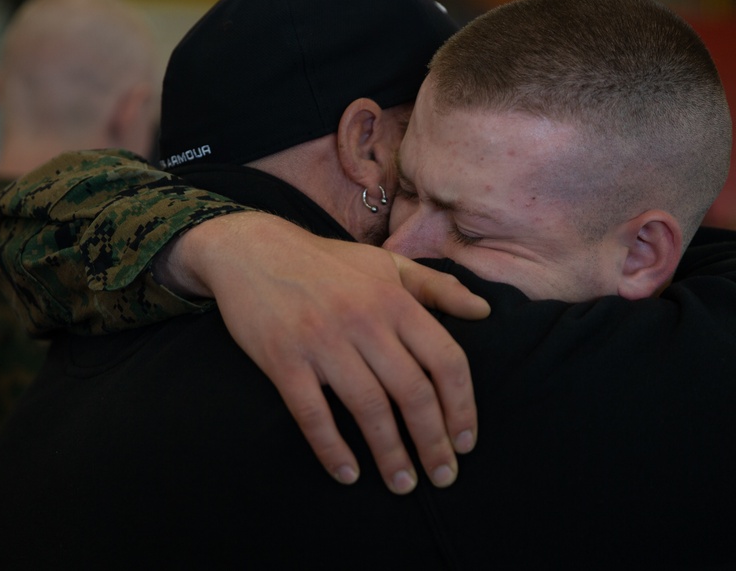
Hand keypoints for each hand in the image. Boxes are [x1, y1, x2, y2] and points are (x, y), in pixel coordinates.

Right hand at [162, 212, 489, 493]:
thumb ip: (436, 287)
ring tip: (403, 484)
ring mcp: (322, 341)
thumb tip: (483, 311)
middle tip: (443, 476)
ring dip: (391, 454)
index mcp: (394, 300)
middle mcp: (364, 320)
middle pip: (412, 392)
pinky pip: (313, 414)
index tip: (466, 442)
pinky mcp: (283, 360)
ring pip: (369, 409)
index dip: (462, 407)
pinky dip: (333, 449)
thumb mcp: (386, 265)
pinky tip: (349, 474)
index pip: (445, 360)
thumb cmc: (326, 263)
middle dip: (433, 442)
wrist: (251, 250)